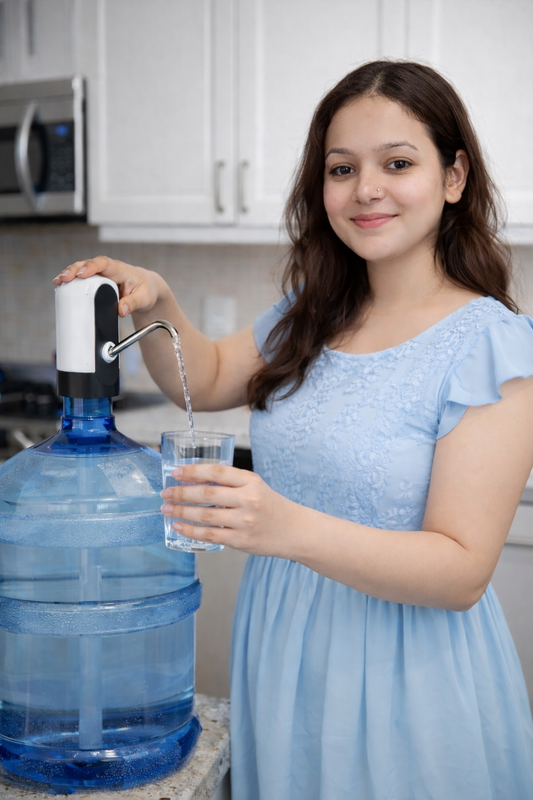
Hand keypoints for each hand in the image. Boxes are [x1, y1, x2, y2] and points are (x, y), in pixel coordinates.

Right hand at [53, 255, 168, 317]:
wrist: (146, 288)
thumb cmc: (146, 290)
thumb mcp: (144, 298)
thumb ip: (133, 304)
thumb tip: (121, 310)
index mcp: (120, 270)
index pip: (104, 264)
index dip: (91, 267)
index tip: (82, 274)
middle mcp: (108, 269)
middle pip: (88, 264)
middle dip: (74, 270)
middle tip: (64, 279)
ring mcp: (101, 274)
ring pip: (82, 269)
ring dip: (69, 274)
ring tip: (58, 282)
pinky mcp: (96, 280)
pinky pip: (82, 278)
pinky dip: (71, 281)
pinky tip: (61, 286)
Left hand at [160, 463, 301, 556]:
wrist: (294, 530)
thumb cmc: (271, 506)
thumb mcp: (255, 486)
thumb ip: (230, 483)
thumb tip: (193, 481)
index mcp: (251, 482)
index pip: (217, 473)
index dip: (193, 471)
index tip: (176, 473)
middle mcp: (248, 500)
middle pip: (207, 494)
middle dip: (181, 493)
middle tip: (165, 493)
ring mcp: (244, 522)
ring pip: (205, 516)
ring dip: (181, 512)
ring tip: (166, 509)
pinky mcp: (241, 540)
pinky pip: (210, 535)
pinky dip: (191, 531)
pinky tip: (179, 526)